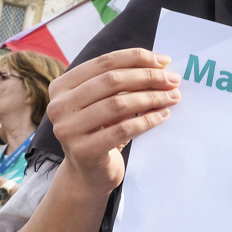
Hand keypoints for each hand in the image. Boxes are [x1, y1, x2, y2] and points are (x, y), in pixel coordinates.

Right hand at [47, 48, 180, 193]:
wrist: (89, 173)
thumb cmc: (102, 131)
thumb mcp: (106, 103)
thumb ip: (123, 84)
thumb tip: (161, 67)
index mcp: (62, 87)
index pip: (103, 63)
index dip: (136, 58)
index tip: (164, 61)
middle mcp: (58, 105)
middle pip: (111, 81)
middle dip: (148, 77)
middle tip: (173, 81)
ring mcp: (67, 129)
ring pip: (118, 104)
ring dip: (151, 98)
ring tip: (172, 97)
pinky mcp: (83, 150)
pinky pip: (123, 130)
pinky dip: (147, 120)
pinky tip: (163, 115)